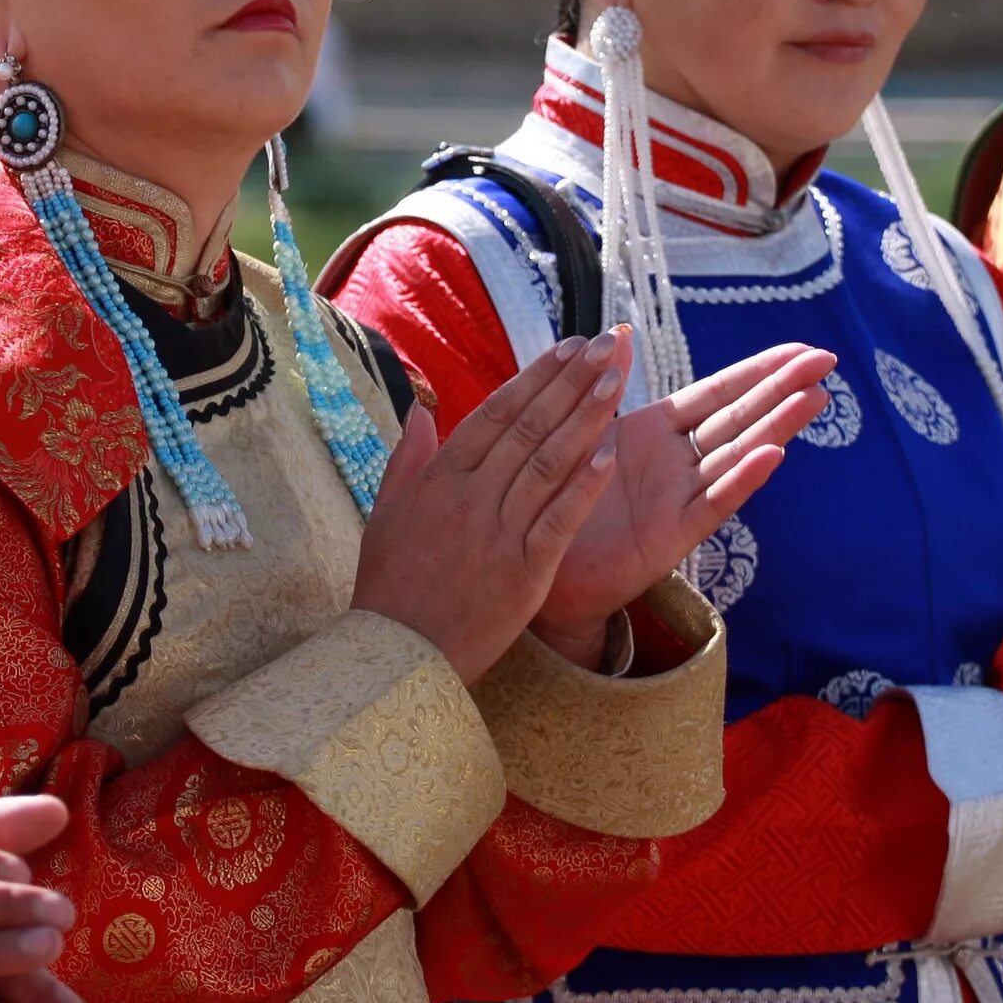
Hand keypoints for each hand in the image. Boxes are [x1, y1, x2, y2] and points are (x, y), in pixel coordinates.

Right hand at [351, 330, 627, 683]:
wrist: (397, 656)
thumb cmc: (390, 586)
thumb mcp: (386, 514)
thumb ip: (408, 459)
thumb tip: (421, 410)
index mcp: (440, 478)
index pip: (495, 413)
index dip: (535, 378)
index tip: (567, 347)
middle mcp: (470, 496)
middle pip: (528, 427)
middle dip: (570, 382)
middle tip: (607, 346)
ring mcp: (497, 532)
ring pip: (548, 463)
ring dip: (585, 419)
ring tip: (616, 382)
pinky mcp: (522, 571)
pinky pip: (559, 519)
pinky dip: (584, 486)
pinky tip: (611, 455)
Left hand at [532, 341, 835, 655]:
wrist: (542, 567)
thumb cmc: (560, 497)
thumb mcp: (582, 432)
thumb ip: (606, 385)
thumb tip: (622, 331)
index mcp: (656, 430)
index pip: (718, 392)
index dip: (759, 370)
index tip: (800, 348)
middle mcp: (677, 461)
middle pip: (739, 417)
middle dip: (782, 388)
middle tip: (828, 360)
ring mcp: (680, 498)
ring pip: (737, 454)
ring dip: (777, 425)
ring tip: (815, 397)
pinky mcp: (672, 536)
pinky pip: (713, 503)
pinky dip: (742, 479)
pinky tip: (772, 454)